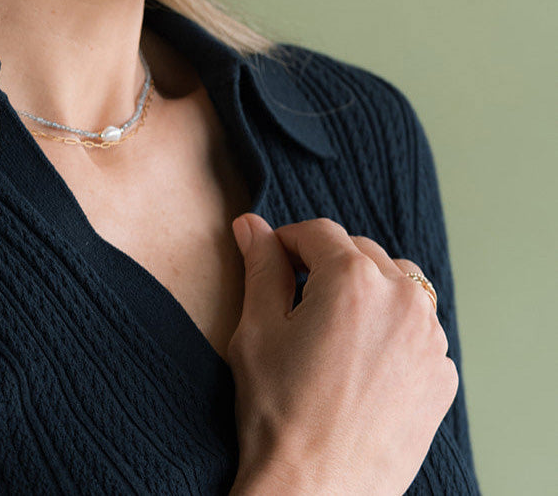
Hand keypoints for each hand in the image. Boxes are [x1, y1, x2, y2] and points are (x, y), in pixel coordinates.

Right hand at [225, 215, 457, 495]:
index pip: (318, 232)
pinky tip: (358, 359)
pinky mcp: (442, 376)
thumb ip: (261, 266)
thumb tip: (252, 224)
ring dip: (364, 290)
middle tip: (294, 298)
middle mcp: (403, 300)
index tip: (269, 258)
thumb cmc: (280, 411)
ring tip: (330, 325)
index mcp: (354, 280)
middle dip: (325, 264)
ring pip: (396, 285)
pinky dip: (389, 330)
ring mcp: (430, 340)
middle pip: (360, 252)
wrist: (316, 492)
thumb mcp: (257, 329)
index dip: (286, 241)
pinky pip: (417, 329)